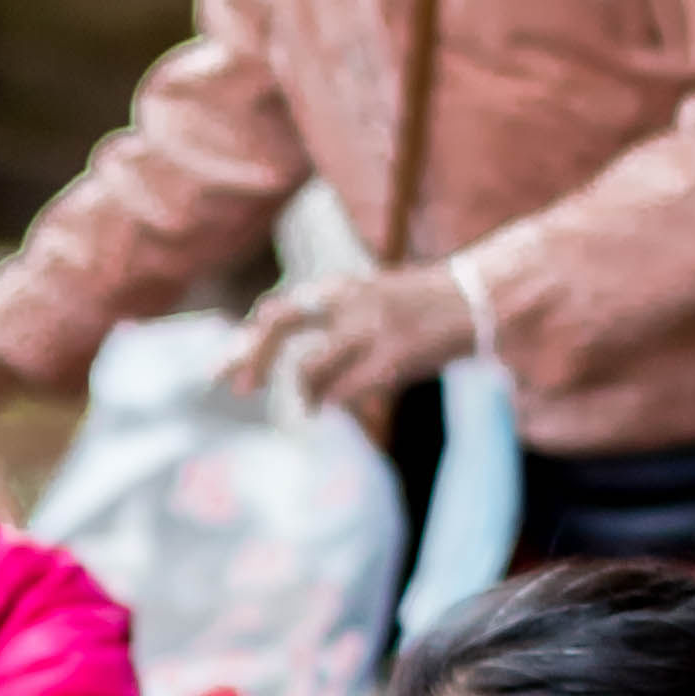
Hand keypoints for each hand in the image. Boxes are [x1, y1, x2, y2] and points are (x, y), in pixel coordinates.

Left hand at [216, 258, 468, 419]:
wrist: (474, 299)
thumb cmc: (417, 310)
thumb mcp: (367, 303)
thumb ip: (327, 324)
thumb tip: (281, 363)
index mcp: (337, 289)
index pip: (276, 312)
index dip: (245, 344)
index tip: (220, 373)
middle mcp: (346, 300)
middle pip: (279, 323)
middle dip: (252, 358)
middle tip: (237, 388)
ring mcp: (368, 326)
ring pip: (308, 366)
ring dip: (301, 393)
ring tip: (307, 406)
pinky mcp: (391, 355)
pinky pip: (343, 389)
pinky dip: (330, 402)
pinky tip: (329, 407)